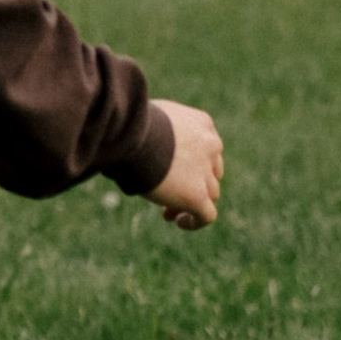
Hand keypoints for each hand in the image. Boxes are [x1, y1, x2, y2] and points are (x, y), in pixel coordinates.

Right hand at [145, 99, 223, 230]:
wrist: (132, 136)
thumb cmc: (130, 124)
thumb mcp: (151, 118)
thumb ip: (160, 130)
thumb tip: (145, 145)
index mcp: (202, 124)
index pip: (206, 149)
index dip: (193, 164)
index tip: (172, 172)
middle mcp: (210, 147)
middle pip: (210, 172)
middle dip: (193, 184)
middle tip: (170, 194)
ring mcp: (205, 173)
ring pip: (209, 194)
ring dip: (190, 203)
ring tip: (168, 213)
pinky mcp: (197, 196)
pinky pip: (207, 216)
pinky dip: (196, 222)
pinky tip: (179, 222)